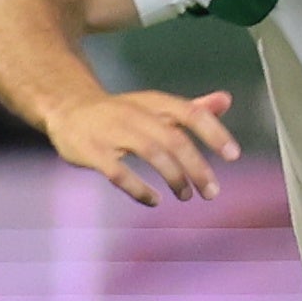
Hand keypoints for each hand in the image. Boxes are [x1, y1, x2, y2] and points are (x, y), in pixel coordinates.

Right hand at [47, 89, 240, 204]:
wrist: (67, 108)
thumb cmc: (121, 112)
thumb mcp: (155, 107)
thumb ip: (190, 108)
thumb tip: (226, 100)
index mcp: (154, 102)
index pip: (191, 113)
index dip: (214, 133)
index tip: (234, 156)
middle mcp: (135, 113)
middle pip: (173, 138)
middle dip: (197, 167)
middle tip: (213, 192)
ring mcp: (111, 131)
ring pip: (151, 152)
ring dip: (174, 177)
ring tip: (186, 196)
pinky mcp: (91, 151)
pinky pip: (118, 173)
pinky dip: (139, 189)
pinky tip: (154, 200)